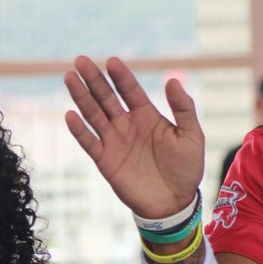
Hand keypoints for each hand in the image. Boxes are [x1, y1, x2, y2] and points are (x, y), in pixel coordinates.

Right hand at [64, 56, 204, 217]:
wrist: (175, 202)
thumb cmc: (186, 168)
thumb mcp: (192, 136)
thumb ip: (184, 109)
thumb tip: (172, 80)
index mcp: (147, 116)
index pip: (130, 90)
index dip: (121, 76)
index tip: (112, 61)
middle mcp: (127, 125)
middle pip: (107, 97)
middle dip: (94, 79)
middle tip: (81, 61)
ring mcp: (114, 141)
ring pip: (94, 115)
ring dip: (82, 97)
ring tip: (70, 78)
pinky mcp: (105, 161)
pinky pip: (89, 143)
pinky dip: (79, 130)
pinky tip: (70, 115)